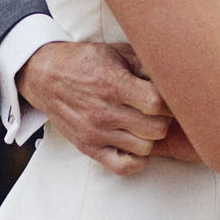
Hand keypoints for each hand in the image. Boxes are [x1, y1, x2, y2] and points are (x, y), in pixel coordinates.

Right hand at [16, 41, 172, 176]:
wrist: (45, 76)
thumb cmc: (84, 62)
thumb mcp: (116, 52)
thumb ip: (145, 64)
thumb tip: (174, 76)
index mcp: (113, 84)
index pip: (158, 103)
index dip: (171, 101)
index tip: (170, 96)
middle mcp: (104, 111)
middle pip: (156, 129)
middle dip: (164, 118)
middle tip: (158, 110)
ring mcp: (96, 133)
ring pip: (145, 148)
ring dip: (150, 136)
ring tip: (144, 123)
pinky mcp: (89, 148)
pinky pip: (124, 167)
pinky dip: (136, 160)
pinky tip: (135, 143)